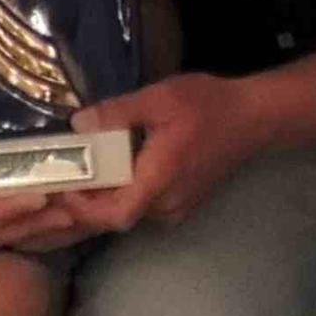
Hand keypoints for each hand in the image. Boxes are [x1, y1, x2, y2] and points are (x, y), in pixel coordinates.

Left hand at [65, 72, 268, 231]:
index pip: (114, 215)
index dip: (83, 209)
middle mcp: (168, 205)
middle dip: (88, 199)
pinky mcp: (183, 203)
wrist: (253, 118)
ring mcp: (177, 207)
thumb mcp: (159, 99)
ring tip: (83, 168)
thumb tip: (77, 124)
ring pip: (131, 210)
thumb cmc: (208, 106)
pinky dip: (125, 191)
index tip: (62, 187)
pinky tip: (114, 168)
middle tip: (63, 174)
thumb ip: (117, 113)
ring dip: (106, 195)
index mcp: (160, 181)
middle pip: (117, 214)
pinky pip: (145, 204)